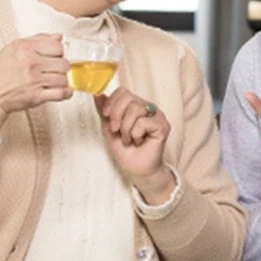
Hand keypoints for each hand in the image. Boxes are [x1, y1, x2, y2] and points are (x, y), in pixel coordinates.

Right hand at [0, 33, 71, 141]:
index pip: (58, 47)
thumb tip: (58, 37)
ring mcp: (34, 80)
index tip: (54, 58)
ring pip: (64, 78)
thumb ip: (38, 40)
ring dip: (62, 81)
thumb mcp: (14, 48)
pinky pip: (61, 93)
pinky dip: (66, 93)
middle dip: (62, 68)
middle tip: (54, 71)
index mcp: (25, 48)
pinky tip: (62, 91)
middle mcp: (30, 63)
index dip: (59, 53)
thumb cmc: (2, 71)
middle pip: (64, 63)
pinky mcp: (36, 96)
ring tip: (54, 81)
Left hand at [94, 88, 174, 203]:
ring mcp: (157, 116)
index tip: (105, 115)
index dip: (112, 102)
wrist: (137, 169)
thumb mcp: (109, 128)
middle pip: (128, 98)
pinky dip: (136, 134)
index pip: (123, 91)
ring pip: (135, 110)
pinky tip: (140, 141)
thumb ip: (104, 111)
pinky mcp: (163, 125)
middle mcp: (147, 108)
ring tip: (129, 139)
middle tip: (116, 130)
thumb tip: (97, 95)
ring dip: (126, 129)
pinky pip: (143, 122)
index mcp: (135, 105)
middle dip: (116, 115)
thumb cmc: (126, 150)